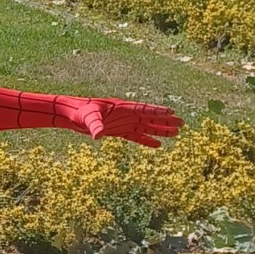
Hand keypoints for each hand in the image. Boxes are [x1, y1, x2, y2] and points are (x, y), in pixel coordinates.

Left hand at [64, 98, 182, 147]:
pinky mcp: (118, 131)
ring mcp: (123, 123)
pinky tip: (158, 145)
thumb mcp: (88, 118)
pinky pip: (136, 136)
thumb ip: (95, 125)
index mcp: (122, 108)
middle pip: (150, 118)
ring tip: (176, 134)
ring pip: (146, 127)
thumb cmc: (80, 113)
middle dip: (165, 121)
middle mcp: (126, 115)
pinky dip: (146, 140)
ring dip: (160, 130)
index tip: (172, 113)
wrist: (72, 115)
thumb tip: (98, 135)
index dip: (157, 112)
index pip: (144, 110)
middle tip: (182, 124)